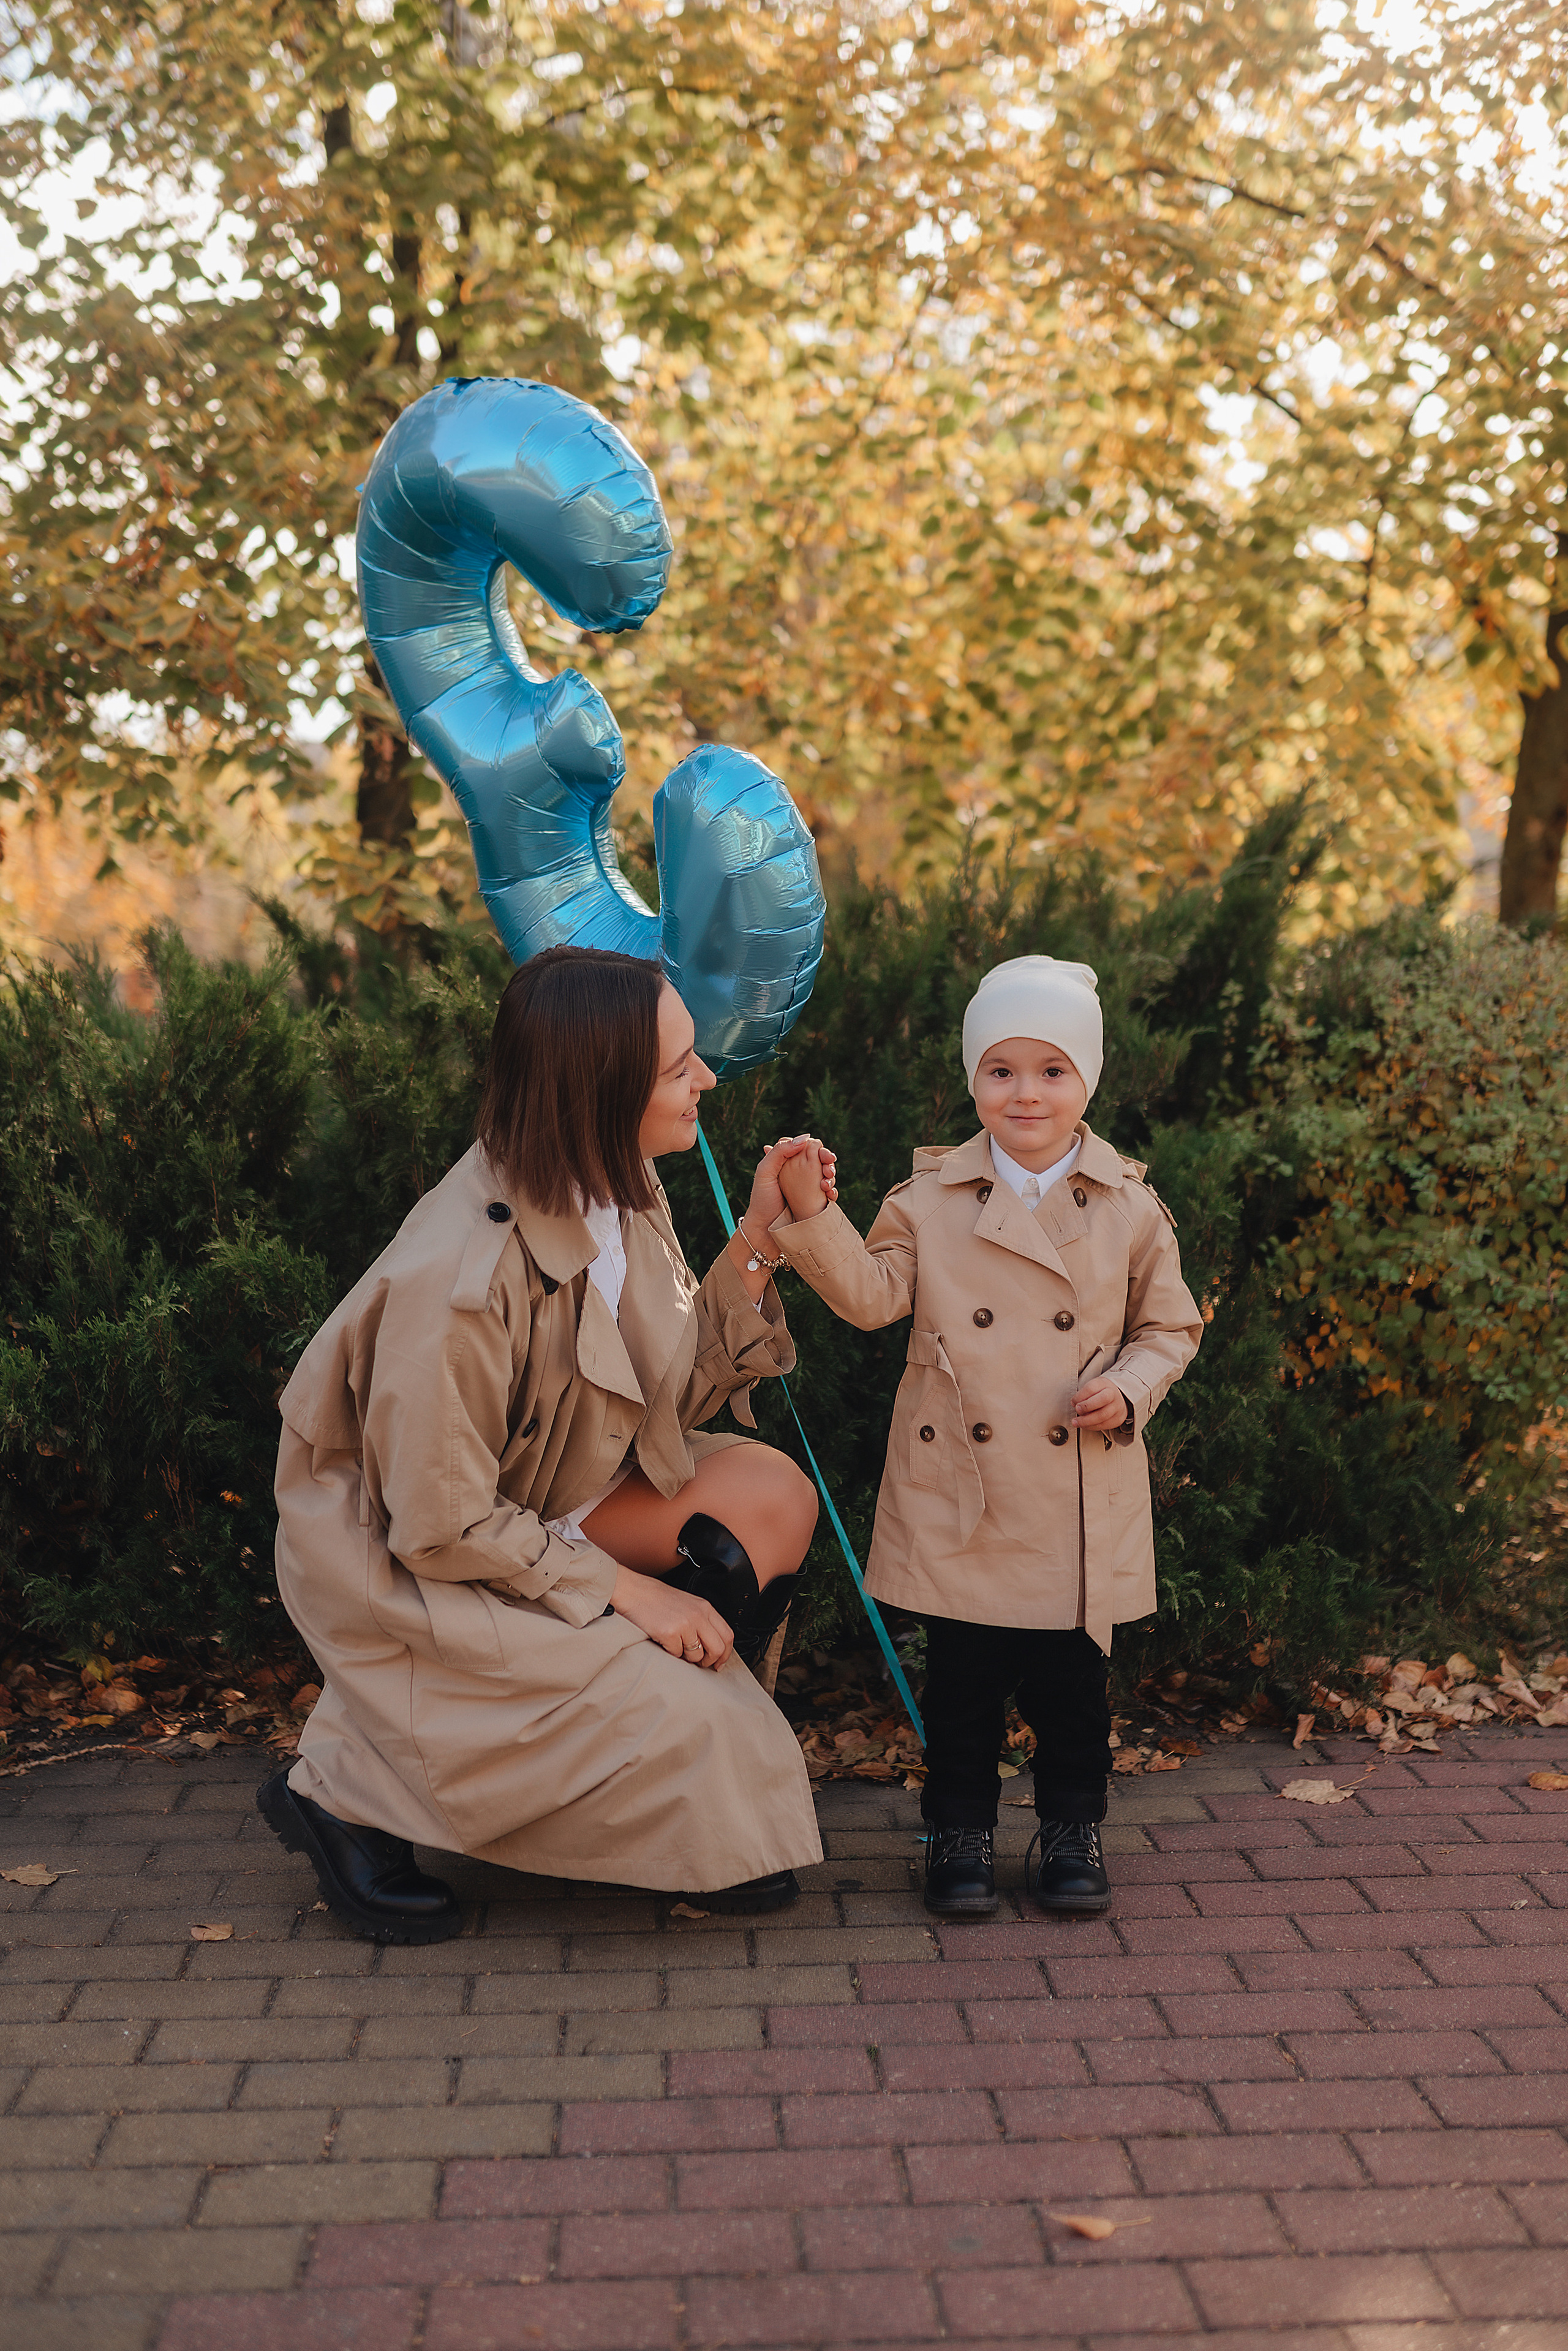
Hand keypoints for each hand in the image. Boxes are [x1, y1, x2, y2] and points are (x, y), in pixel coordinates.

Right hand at [610, 1564, 733, 1668]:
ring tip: (676, 1647)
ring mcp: (684, 1624)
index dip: (725, 1654)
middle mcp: (698, 1615)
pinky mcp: (669, 1633)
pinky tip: (663, 1642)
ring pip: (696, 1656)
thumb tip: (711, 1646)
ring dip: (687, 1658)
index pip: (727, 1635)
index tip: (719, 1663)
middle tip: (700, 1665)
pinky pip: (676, 1655)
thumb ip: (702, 1621)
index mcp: (705, 1607)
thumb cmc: (656, 1598)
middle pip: (717, 1648)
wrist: (633, 1591)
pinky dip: (670, 1653)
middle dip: (710, 1662)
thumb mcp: (687, 1604)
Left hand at [744, 1134, 836, 1233]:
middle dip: (827, 1161)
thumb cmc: (762, 1202)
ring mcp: (806, 1187)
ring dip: (831, 1175)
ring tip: (827, 1184)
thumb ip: (780, 1152)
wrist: (765, 1231)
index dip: (815, 1147)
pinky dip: (832, 1191)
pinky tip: (829, 1195)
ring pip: (824, 1174)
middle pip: (817, 1158)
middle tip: (829, 1169)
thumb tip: (806, 1138)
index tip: (823, 1153)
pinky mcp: (813, 1201)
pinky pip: (827, 1192)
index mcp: (784, 1162)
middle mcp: (795, 1172)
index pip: (803, 1147)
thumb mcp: (765, 1172)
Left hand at [1072, 1377, 1130, 1431]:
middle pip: (1102, 1400)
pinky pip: (1103, 1425)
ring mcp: (1117, 1408)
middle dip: (1086, 1406)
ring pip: (1103, 1415)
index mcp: (1104, 1384)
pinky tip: (1084, 1425)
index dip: (1080, 1396)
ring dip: (1086, 1421)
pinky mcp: (1117, 1419)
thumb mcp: (1092, 1387)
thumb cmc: (1101, 1393)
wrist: (1117, 1399)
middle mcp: (1113, 1395)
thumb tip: (1075, 1403)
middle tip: (1077, 1410)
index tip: (1073, 1401)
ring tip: (1076, 1422)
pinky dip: (1091, 1426)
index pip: (1091, 1388)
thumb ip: (1083, 1394)